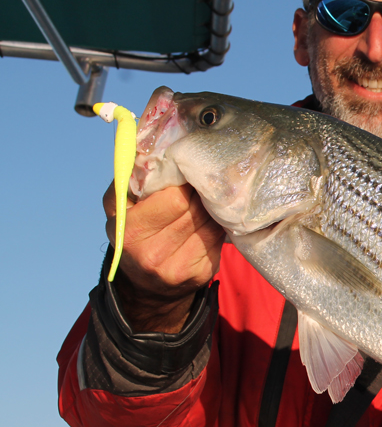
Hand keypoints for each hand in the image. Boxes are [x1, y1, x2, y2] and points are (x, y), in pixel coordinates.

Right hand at [103, 182, 224, 332]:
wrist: (146, 284)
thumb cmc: (133, 230)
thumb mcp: (118, 204)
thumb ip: (131, 175)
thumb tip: (154, 143)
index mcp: (130, 232)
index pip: (175, 198)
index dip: (183, 183)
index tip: (184, 175)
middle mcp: (153, 255)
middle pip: (195, 209)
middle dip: (197, 194)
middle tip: (196, 186)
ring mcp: (179, 268)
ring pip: (210, 222)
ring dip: (208, 209)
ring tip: (200, 203)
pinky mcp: (202, 274)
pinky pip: (218, 238)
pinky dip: (215, 226)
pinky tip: (206, 223)